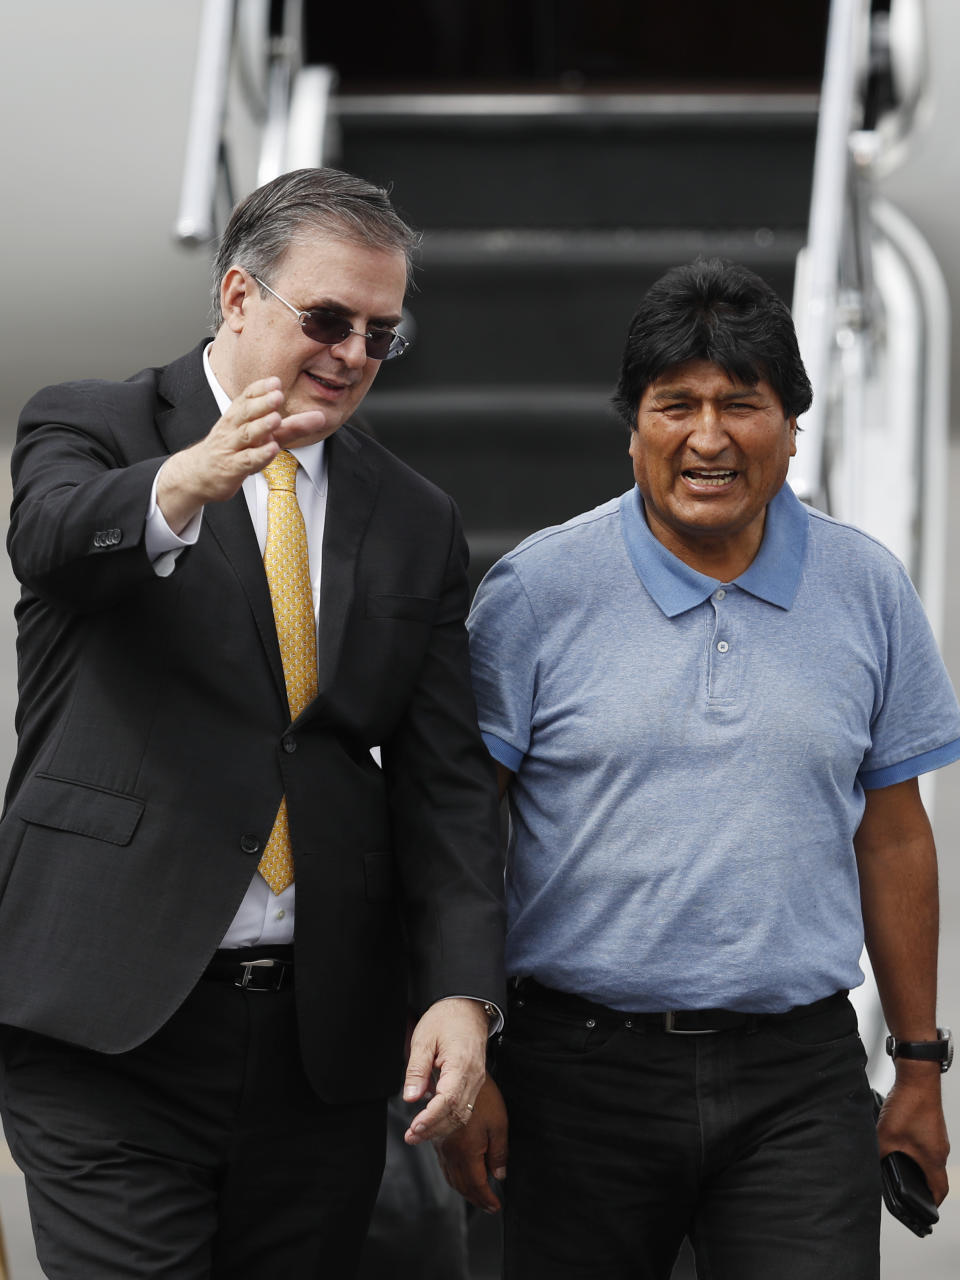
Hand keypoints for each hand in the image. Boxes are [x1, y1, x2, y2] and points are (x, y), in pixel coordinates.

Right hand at [156, 377, 326, 531]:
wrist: (200, 474)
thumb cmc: (234, 450)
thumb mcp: (262, 436)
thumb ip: (291, 427)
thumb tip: (320, 417)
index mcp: (237, 416)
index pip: (246, 397)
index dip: (260, 389)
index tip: (275, 381)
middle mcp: (233, 429)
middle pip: (246, 413)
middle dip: (262, 403)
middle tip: (278, 394)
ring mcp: (232, 448)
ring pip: (246, 435)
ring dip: (261, 426)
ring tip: (276, 418)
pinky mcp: (233, 468)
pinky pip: (246, 460)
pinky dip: (259, 455)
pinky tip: (272, 449)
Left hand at [402, 997, 489, 1145]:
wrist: (467, 1007)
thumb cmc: (446, 1018)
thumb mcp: (423, 1039)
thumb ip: (416, 1070)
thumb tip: (411, 1098)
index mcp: (461, 1064)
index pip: (448, 1100)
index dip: (431, 1118)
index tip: (414, 1127)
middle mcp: (473, 1076)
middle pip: (457, 1113)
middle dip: (433, 1129)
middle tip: (411, 1136)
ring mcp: (476, 1080)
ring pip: (462, 1114)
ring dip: (440, 1128)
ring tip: (418, 1134)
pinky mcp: (474, 1082)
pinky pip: (464, 1107)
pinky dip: (448, 1118)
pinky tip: (432, 1121)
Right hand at [436, 1075, 507, 1212]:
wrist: (458, 1075)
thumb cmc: (482, 1098)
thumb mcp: (499, 1124)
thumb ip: (499, 1153)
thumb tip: (499, 1175)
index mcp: (467, 1152)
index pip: (477, 1184)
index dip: (487, 1199)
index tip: (495, 1207)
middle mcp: (451, 1153)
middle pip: (462, 1185)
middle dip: (476, 1199)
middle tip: (488, 1206)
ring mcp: (442, 1146)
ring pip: (451, 1177)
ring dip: (464, 1190)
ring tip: (476, 1195)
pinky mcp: (438, 1139)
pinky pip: (444, 1166)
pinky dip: (454, 1177)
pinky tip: (460, 1175)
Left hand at [876, 1066, 949, 1204]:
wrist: (917, 1076)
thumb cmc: (909, 1105)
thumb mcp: (886, 1136)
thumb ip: (880, 1155)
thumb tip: (872, 1166)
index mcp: (934, 1159)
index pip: (939, 1190)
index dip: (932, 1203)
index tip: (924, 1210)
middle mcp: (940, 1149)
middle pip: (935, 1175)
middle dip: (922, 1184)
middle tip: (908, 1190)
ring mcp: (937, 1135)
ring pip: (930, 1158)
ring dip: (917, 1164)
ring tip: (900, 1166)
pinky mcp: (931, 1124)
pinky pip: (926, 1143)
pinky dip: (915, 1148)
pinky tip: (900, 1142)